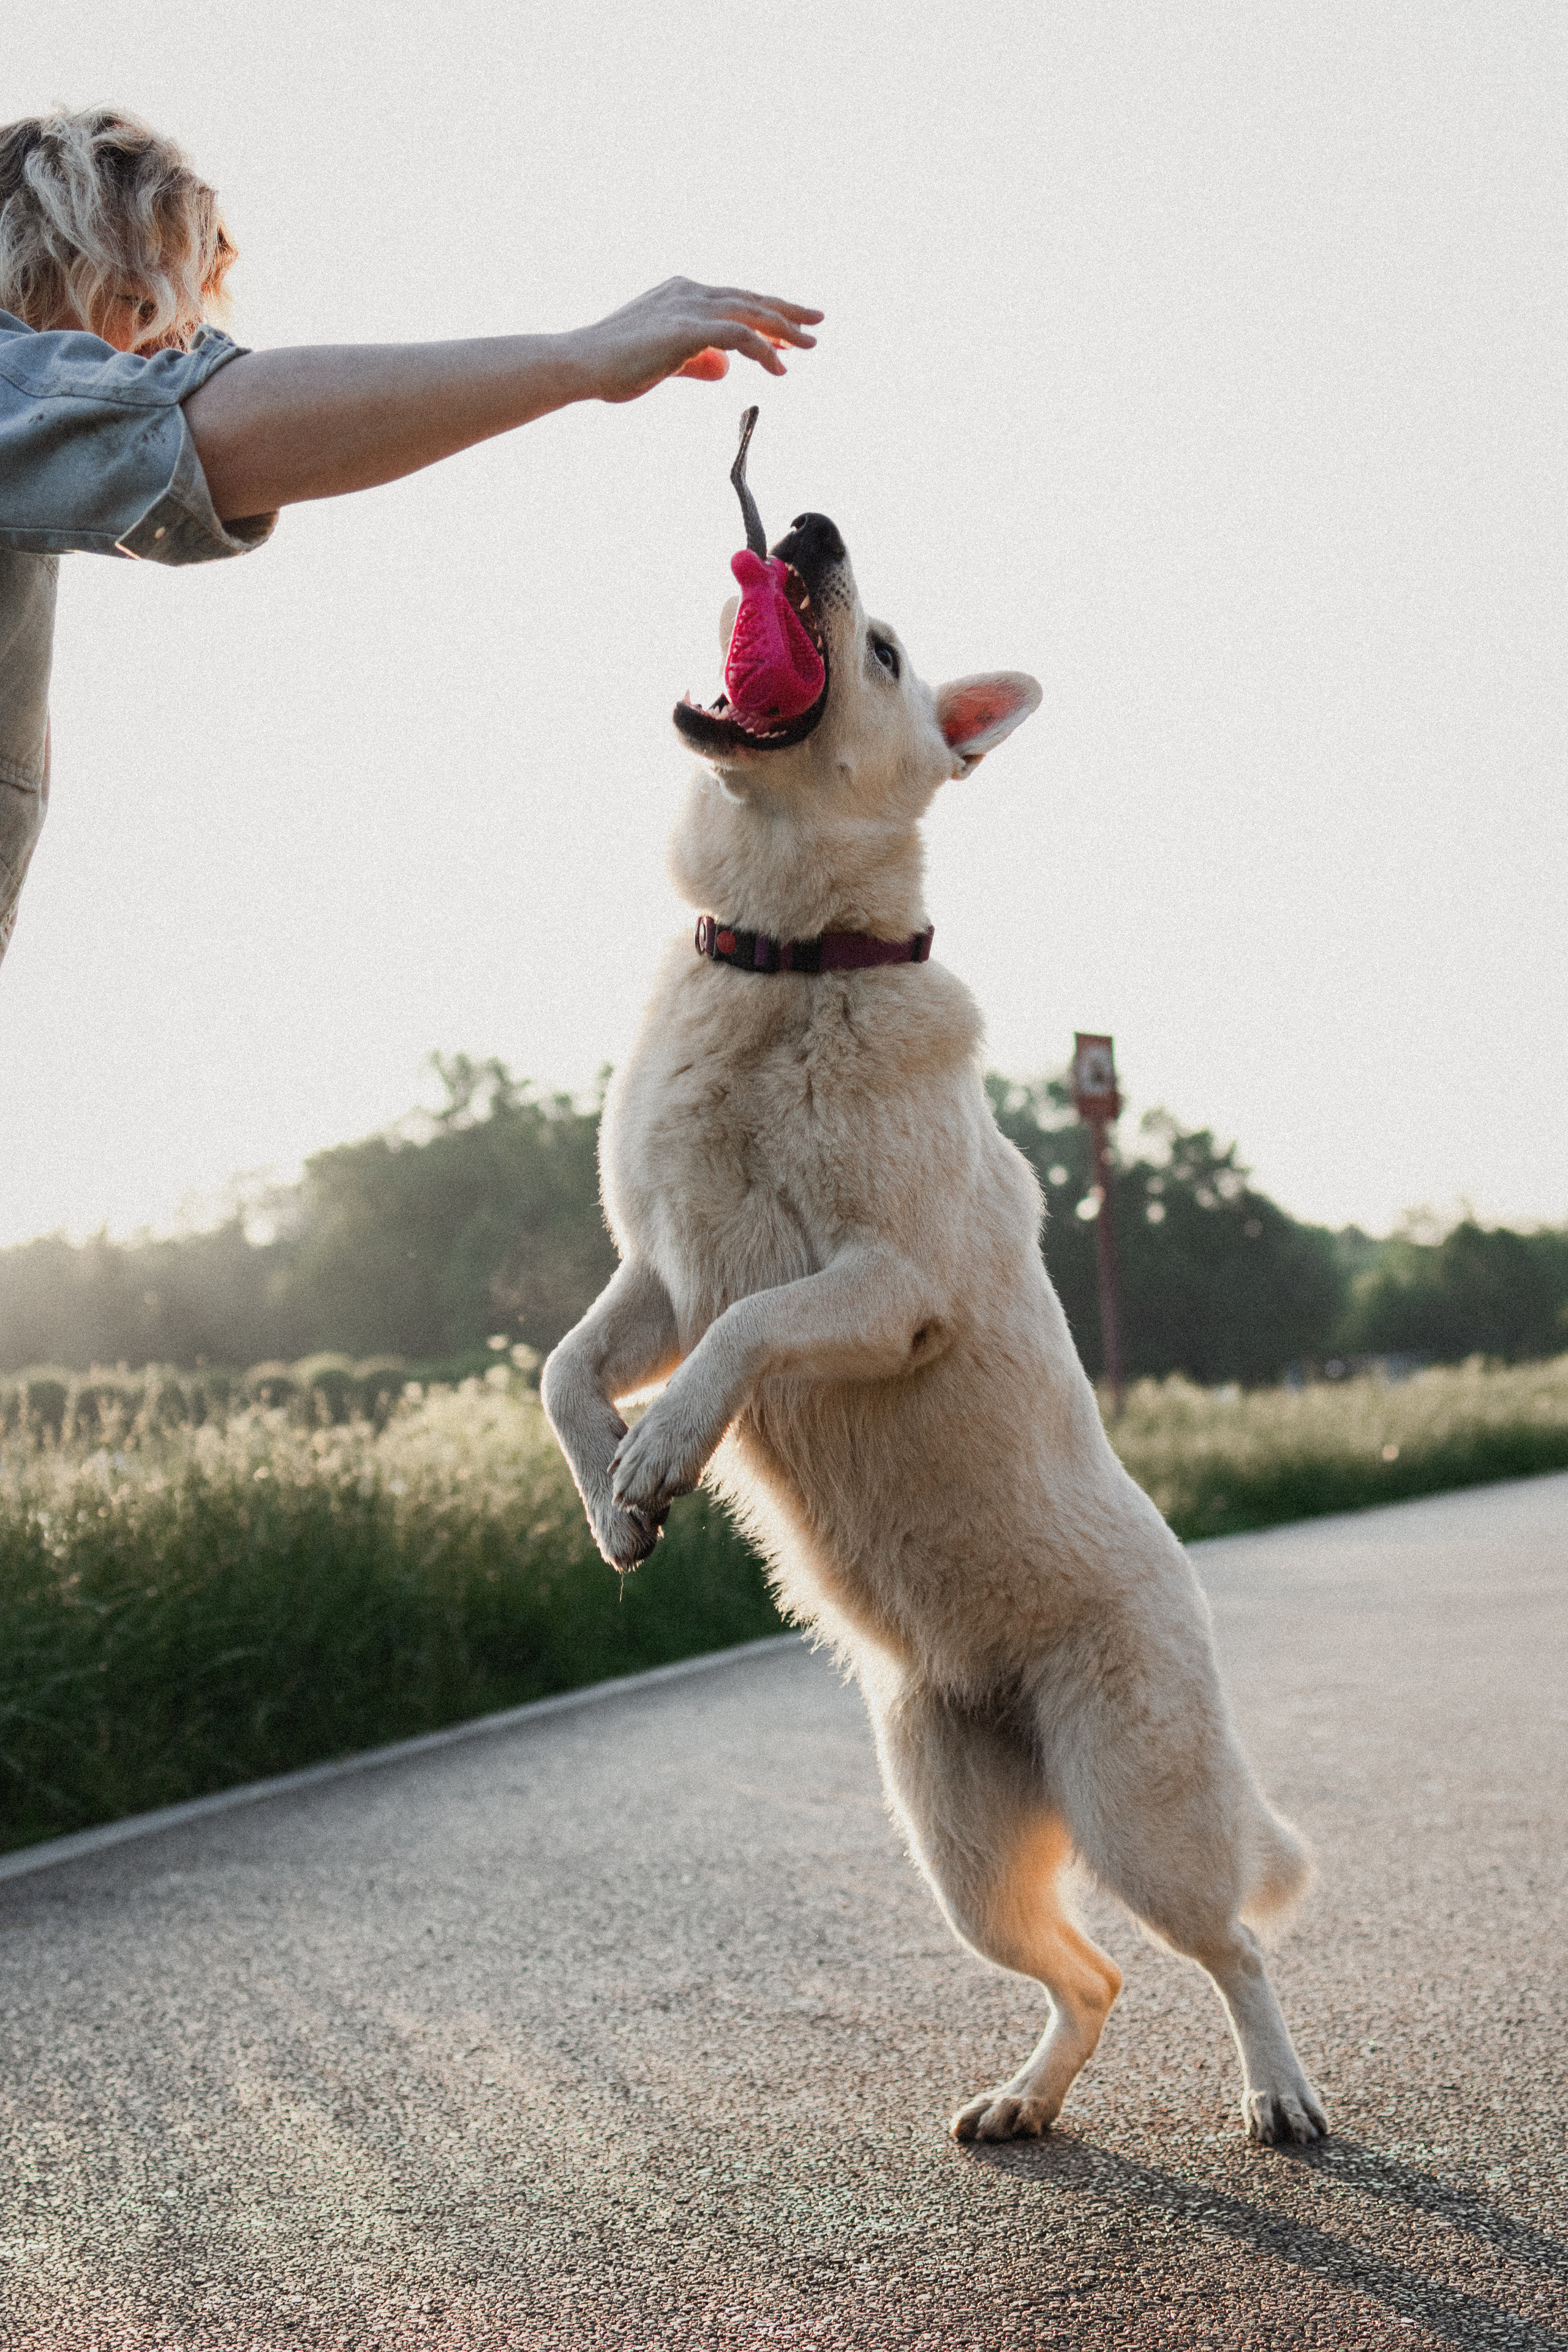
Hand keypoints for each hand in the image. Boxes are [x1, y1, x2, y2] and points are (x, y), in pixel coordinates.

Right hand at [570, 277, 821, 403]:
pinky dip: (763, 350)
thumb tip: (724, 368)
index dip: (766, 314)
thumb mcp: (664, 363)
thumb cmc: (613, 366)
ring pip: (750, 312)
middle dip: (787, 310)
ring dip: (784, 328)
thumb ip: (695, 363)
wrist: (579, 363)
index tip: (790, 330)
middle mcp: (689, 292)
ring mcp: (687, 307)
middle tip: (818, 320)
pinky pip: (738, 335)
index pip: (735, 300)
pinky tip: (779, 368)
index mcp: (682, 294)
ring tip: (809, 345)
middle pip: (750, 298)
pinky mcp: (686, 329)